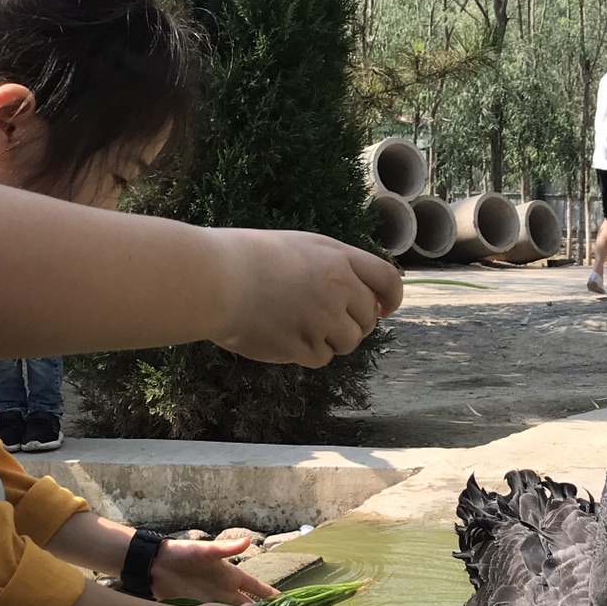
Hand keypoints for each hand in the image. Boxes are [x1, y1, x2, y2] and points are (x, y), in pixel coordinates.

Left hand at [150, 530, 280, 604]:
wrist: (155, 566)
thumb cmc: (183, 554)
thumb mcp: (206, 551)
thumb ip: (226, 548)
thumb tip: (248, 541)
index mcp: (231, 576)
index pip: (256, 587)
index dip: (271, 595)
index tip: (286, 603)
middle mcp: (225, 591)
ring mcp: (214, 603)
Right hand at [213, 230, 404, 366]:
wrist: (215, 280)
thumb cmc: (249, 257)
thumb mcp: (301, 247)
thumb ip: (335, 267)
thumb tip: (364, 295)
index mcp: (339, 259)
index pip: (388, 280)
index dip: (391, 298)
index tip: (384, 309)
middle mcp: (338, 289)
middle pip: (367, 320)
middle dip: (352, 323)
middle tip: (323, 319)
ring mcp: (322, 320)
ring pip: (347, 343)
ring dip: (329, 340)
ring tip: (298, 324)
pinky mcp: (302, 346)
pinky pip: (320, 358)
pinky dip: (306, 352)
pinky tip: (284, 335)